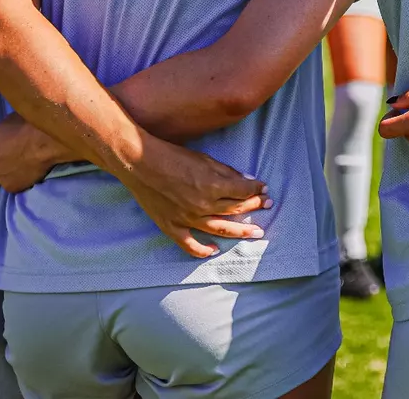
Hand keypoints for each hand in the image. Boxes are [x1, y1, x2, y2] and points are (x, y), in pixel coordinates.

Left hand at [0, 113, 72, 191]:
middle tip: (22, 154)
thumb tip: (10, 133)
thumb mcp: (14, 119)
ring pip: (4, 174)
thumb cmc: (32, 125)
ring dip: (12, 170)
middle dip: (4, 159)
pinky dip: (23, 179)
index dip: (0, 145)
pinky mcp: (11, 187)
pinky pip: (16, 184)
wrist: (47, 141)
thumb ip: (6, 129)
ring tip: (29, 164)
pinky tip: (33, 172)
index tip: (11, 144)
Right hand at [123, 136, 270, 259]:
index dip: (257, 189)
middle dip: (255, 206)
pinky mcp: (171, 226)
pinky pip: (189, 244)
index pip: (244, 191)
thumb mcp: (206, 159)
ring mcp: (187, 218)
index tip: (264, 188)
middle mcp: (203, 205)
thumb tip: (248, 180)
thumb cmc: (174, 157)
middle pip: (236, 209)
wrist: (140, 163)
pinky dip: (202, 250)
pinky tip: (214, 251)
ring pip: (220, 229)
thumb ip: (228, 173)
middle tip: (268, 205)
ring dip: (241, 231)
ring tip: (257, 233)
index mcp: (213, 186)